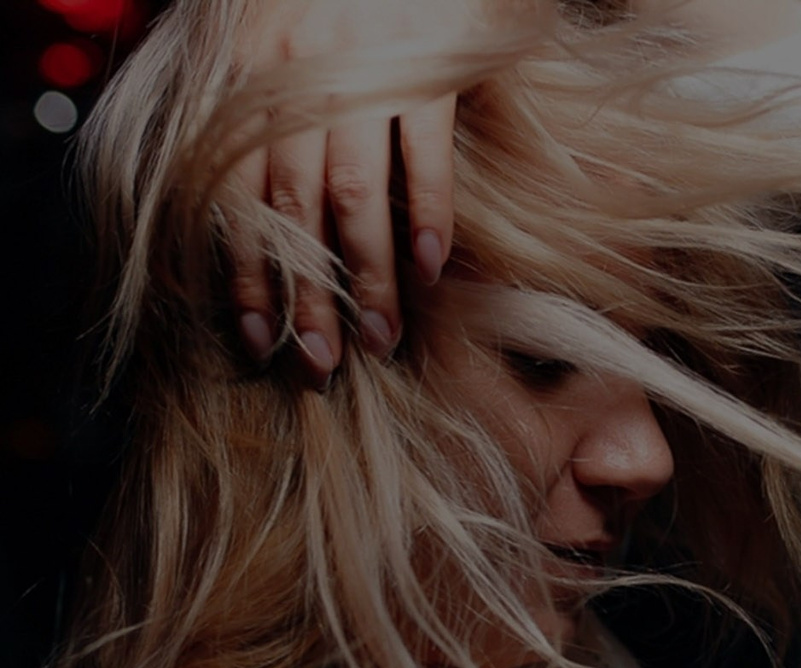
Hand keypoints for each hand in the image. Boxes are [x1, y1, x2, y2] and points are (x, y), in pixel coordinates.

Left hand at [225, 0, 510, 375]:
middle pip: (293, 207)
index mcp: (242, 74)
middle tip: (320, 359)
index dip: (245, 269)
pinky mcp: (426, 64)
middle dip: (307, 292)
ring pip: (356, 193)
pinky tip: (430, 268)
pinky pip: (424, 152)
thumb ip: (246, 111)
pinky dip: (427, 213)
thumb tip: (238, 206)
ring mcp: (362, 70)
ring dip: (369, 276)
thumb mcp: (256, 41)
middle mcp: (292, 76)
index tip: (260, 336)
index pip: (235, 191)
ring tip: (383, 336)